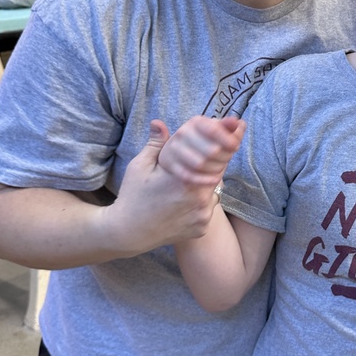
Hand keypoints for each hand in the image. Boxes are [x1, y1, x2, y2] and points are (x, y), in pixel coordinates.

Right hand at [104, 120, 237, 253]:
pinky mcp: (202, 227)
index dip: (221, 145)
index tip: (227, 137)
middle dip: (214, 162)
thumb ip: (156, 144)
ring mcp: (202, 214)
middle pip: (217, 172)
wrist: (128, 233)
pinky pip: (208, 209)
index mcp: (185, 177)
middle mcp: (199, 196)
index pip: (215, 156)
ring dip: (206, 184)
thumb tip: (158, 122)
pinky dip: (201, 204)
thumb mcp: (140, 166)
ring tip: (186, 184)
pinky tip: (183, 203)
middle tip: (207, 157)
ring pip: (213, 191)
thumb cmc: (133, 196)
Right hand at [157, 115, 245, 185]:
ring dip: (215, 169)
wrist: (178, 152)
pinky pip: (189, 176)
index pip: (214, 130)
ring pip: (200, 164)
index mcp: (196, 122)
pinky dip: (204, 179)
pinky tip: (214, 179)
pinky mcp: (169, 164)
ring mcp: (174, 149)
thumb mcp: (214, 129)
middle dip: (225, 157)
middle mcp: (183, 132)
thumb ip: (227, 126)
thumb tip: (237, 122)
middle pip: (211, 150)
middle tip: (228, 159)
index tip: (236, 146)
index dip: (228, 140)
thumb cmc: (203, 140)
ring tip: (220, 168)